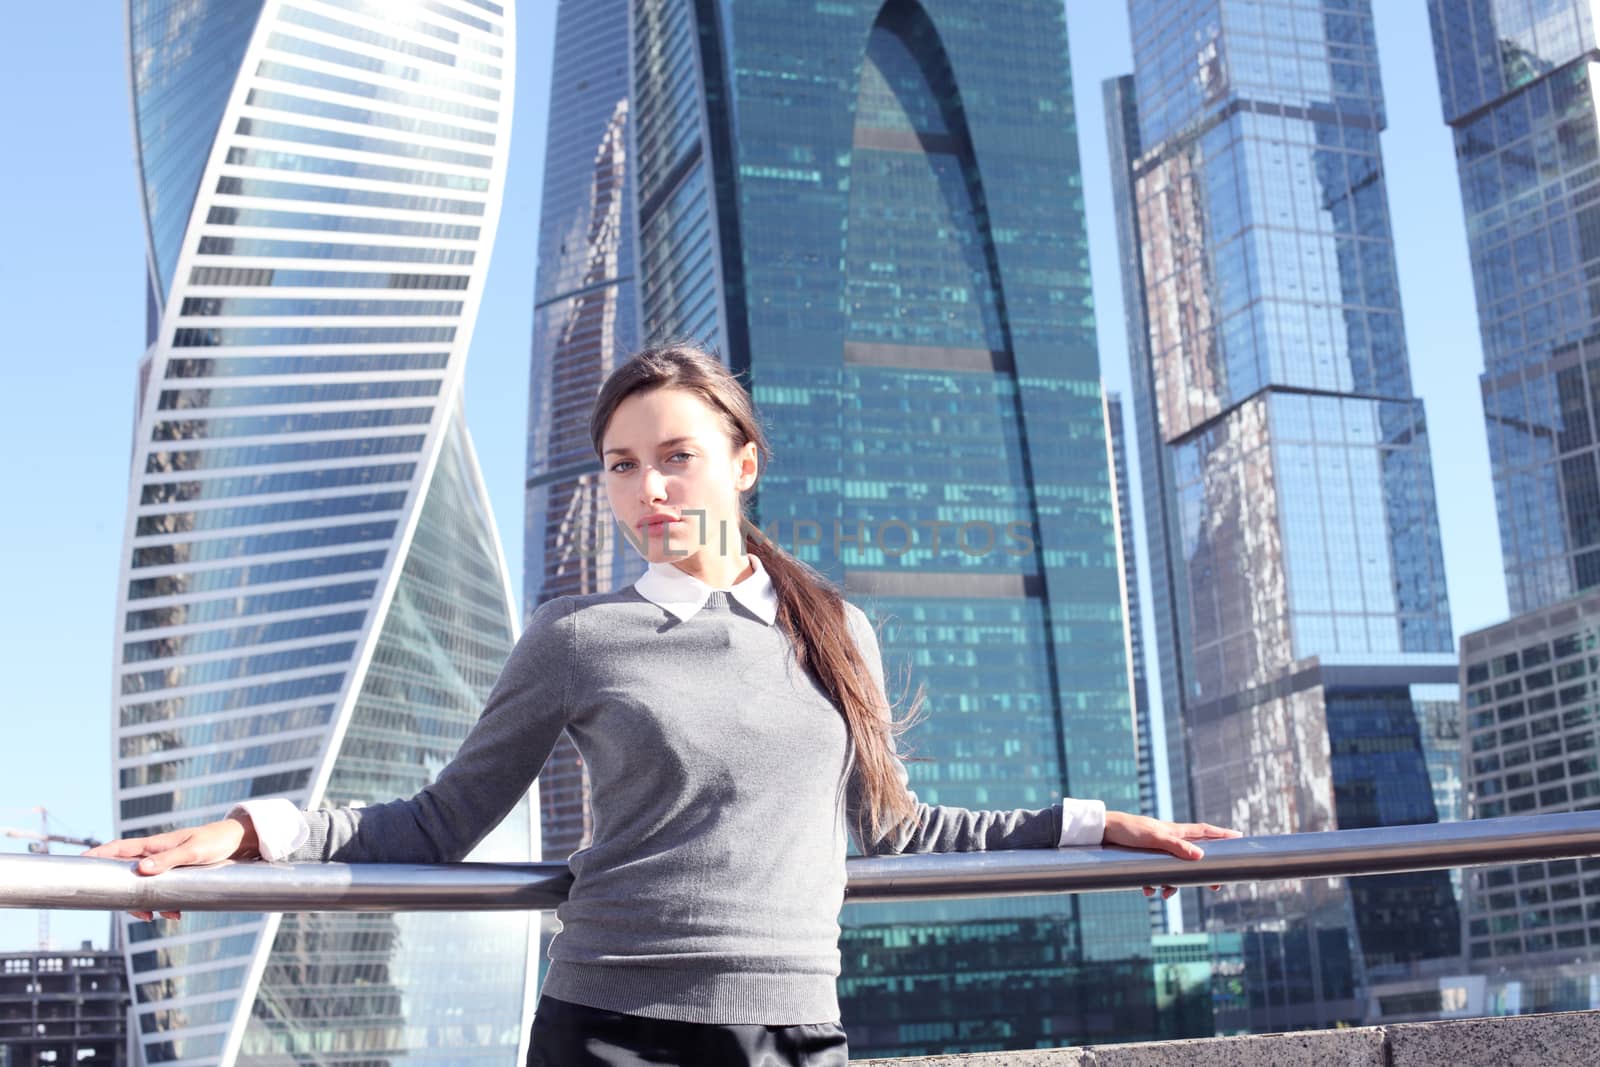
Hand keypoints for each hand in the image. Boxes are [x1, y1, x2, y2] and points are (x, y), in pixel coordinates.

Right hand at [81, 815, 257, 921]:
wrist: (239, 843)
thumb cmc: (215, 841)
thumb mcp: (193, 851)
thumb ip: (168, 860)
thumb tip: (140, 870)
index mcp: (153, 845)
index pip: (117, 849)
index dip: (96, 857)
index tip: (78, 865)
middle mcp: (154, 855)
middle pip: (125, 876)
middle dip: (126, 897)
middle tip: (140, 913)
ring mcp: (164, 866)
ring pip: (143, 888)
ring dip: (148, 904)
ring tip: (165, 916)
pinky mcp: (176, 875)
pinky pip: (160, 893)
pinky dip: (164, 905)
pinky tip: (175, 914)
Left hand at [1101, 810, 1241, 899]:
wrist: (1102, 832)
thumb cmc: (1129, 829)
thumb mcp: (1154, 838)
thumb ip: (1176, 846)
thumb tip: (1201, 856)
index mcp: (1175, 831)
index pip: (1204, 831)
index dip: (1222, 835)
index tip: (1239, 838)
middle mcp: (1170, 841)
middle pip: (1194, 857)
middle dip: (1202, 873)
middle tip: (1214, 886)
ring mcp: (1158, 851)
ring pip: (1174, 871)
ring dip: (1172, 885)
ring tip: (1164, 894)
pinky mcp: (1145, 860)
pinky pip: (1155, 876)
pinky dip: (1153, 884)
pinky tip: (1146, 890)